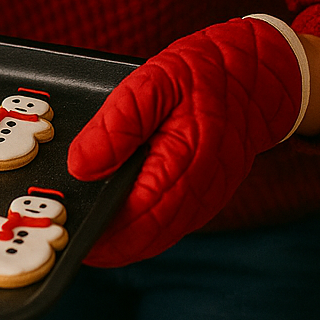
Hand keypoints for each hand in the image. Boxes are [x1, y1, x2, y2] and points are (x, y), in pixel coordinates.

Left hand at [67, 17, 302, 267]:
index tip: (66, 232)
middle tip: (63, 232)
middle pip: (142, 239)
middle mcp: (197, 195)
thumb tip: (82, 166)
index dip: (97, 235)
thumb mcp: (153, 81)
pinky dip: (137, 228)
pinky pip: (165, 226)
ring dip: (117, 240)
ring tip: (79, 225)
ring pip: (153, 238)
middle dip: (101, 244)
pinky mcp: (201, 199)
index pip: (134, 220)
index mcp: (184, 166)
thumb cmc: (204, 74)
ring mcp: (202, 202)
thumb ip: (118, 124)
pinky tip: (111, 215)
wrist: (256, 78)